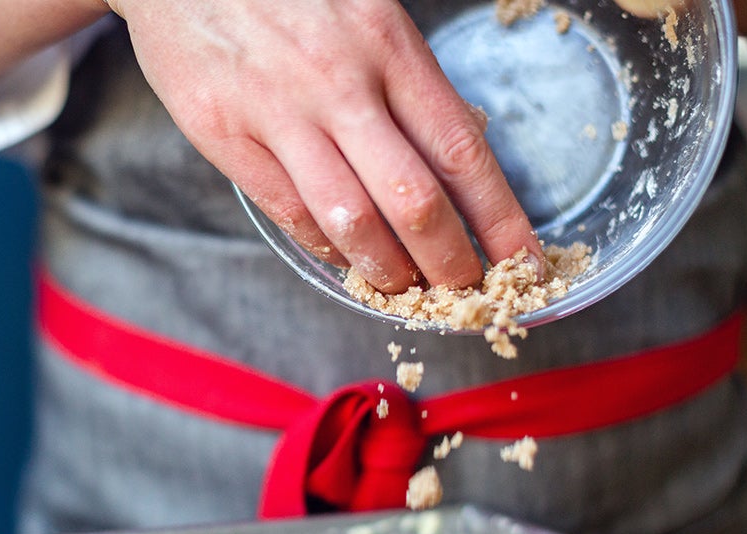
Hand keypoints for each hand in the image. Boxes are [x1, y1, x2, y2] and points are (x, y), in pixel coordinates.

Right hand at [107, 0, 542, 291]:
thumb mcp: (364, 8)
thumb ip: (405, 78)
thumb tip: (454, 157)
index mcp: (386, 42)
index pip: (461, 150)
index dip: (498, 218)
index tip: (523, 262)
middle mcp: (337, 80)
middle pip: (414, 200)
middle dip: (450, 262)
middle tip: (466, 291)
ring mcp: (277, 111)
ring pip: (350, 220)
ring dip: (387, 269)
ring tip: (405, 287)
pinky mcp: (224, 134)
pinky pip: (289, 213)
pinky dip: (325, 247)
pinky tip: (344, 255)